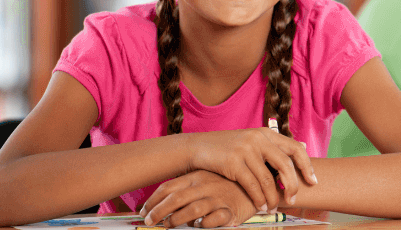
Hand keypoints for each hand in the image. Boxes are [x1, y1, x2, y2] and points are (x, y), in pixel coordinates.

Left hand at [141, 170, 255, 227]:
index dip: (152, 200)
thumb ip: (187, 189)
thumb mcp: (206, 181)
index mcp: (197, 176)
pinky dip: (202, 225)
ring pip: (191, 210)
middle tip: (149, 222)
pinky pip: (212, 220)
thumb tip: (162, 205)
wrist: (257, 186)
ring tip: (168, 226)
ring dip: (176, 220)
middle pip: (176, 199)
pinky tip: (197, 226)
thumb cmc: (226, 185)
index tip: (143, 211)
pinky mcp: (230, 211)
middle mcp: (205, 185)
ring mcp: (218, 198)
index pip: (169, 187)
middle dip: (158, 212)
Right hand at [187, 128, 315, 211]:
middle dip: (292, 185)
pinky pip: (252, 185)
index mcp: (267, 133)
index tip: (313, 181)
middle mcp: (259, 139)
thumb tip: (302, 145)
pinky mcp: (233, 162)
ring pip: (268, 179)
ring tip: (274, 208)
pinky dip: (259, 198)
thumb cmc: (230, 147)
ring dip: (273, 197)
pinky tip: (261, 206)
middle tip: (294, 199)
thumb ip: (274, 145)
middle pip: (285, 164)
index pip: (295, 148)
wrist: (199, 147)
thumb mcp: (253, 140)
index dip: (307, 166)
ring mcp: (246, 150)